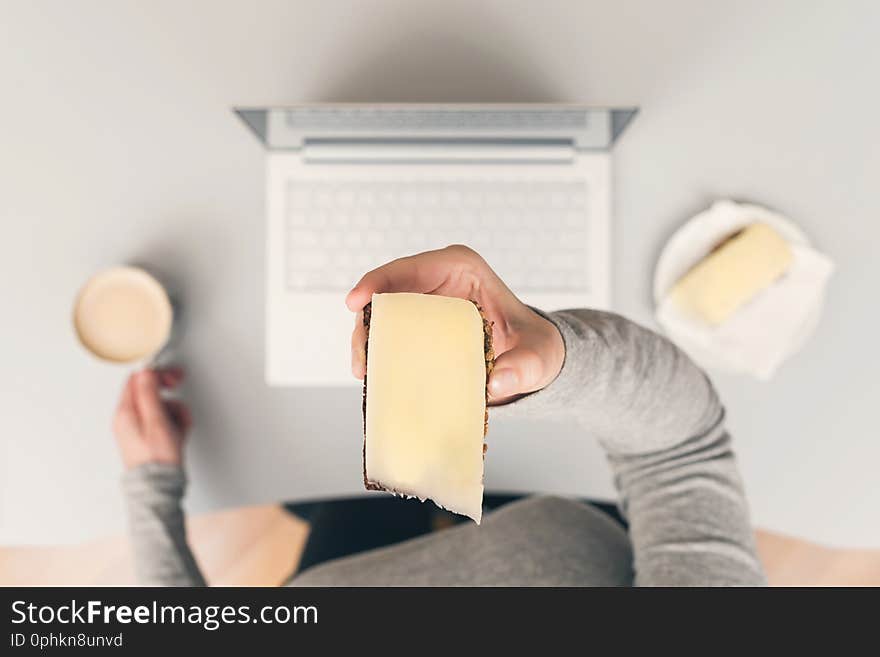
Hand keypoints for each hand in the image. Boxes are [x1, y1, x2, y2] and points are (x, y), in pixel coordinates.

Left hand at [112, 367, 191, 468]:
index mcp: (125, 412)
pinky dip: (173, 421)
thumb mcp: (155, 421)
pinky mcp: (148, 437)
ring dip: (174, 409)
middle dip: (166, 390)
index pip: (137, 380)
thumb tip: (145, 372)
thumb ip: (148, 394)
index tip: (171, 378)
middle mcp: (128, 419)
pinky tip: (179, 431)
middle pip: (147, 391)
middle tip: (177, 387)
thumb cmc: (157, 458)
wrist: (158, 486)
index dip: (156, 375)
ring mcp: (138, 428)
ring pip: (158, 406)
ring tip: (180, 423)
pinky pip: (162, 420)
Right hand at [346, 245, 564, 403]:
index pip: (412, 268)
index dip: (377, 281)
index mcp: (462, 268)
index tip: (356, 302)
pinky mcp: (418, 323)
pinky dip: (378, 352)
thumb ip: (524, 366)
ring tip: (364, 373)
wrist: (530, 359)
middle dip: (366, 322)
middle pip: (387, 292)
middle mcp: (438, 278)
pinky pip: (389, 333)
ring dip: (367, 341)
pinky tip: (374, 376)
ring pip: (381, 314)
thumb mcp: (538, 356)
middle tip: (361, 359)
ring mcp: (424, 300)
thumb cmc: (534, 346)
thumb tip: (497, 384)